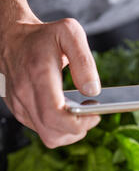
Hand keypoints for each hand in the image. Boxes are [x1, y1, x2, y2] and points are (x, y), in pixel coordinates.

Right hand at [0, 18, 100, 147]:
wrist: (11, 38)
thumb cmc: (42, 37)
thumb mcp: (69, 32)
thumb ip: (84, 61)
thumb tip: (92, 91)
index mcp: (38, 74)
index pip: (55, 116)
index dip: (79, 124)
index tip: (95, 115)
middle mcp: (25, 94)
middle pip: (53, 134)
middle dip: (77, 130)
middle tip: (89, 114)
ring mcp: (20, 106)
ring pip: (49, 137)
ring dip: (69, 133)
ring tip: (80, 114)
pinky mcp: (20, 112)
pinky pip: (44, 131)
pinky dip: (60, 128)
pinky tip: (67, 113)